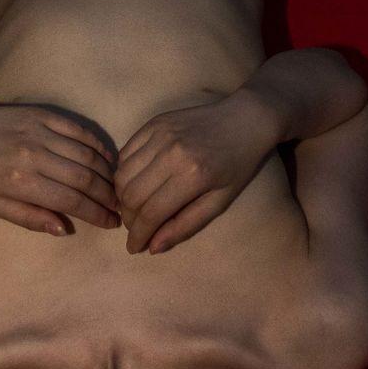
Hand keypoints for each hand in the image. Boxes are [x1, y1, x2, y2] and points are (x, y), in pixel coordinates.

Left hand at [0, 95, 120, 236]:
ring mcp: (38, 131)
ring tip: (117, 188)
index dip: (96, 213)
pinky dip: (96, 144)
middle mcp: (33, 155)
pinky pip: (78, 129)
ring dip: (106, 173)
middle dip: (107, 196)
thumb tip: (64, 230)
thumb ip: (29, 218)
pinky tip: (107, 158)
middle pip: (84, 178)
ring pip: (85, 153)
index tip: (112, 223)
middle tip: (121, 208)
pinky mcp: (41, 114)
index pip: (70, 201)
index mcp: (20, 182)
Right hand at [113, 90, 278, 253]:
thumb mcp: (219, 202)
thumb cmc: (237, 165)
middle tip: (136, 228)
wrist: (245, 119)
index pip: (151, 213)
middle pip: (131, 195)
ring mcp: (160, 134)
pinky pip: (125, 153)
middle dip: (129, 219)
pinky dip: (124, 173)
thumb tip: (154, 247)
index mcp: (192, 176)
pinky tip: (135, 183)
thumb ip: (186, 225)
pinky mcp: (154, 122)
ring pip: (122, 174)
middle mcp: (171, 153)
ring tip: (134, 208)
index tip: (134, 248)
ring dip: (122, 197)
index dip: (138, 235)